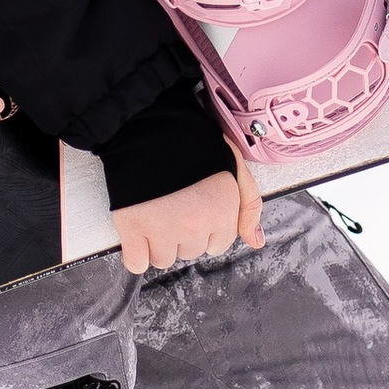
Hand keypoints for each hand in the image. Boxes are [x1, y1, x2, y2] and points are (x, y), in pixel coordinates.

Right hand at [117, 158, 263, 273]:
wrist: (149, 125)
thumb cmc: (194, 144)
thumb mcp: (235, 168)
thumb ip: (249, 206)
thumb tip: (256, 242)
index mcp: (222, 210)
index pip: (219, 244)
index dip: (208, 227)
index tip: (196, 206)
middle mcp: (194, 224)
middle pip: (191, 252)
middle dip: (184, 233)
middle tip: (175, 203)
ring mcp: (161, 229)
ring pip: (164, 259)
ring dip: (159, 243)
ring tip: (156, 211)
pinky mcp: (131, 229)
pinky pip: (137, 264)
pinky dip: (136, 253)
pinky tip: (139, 230)